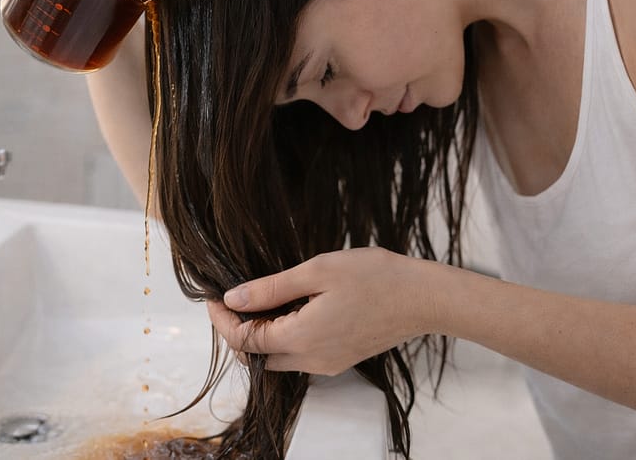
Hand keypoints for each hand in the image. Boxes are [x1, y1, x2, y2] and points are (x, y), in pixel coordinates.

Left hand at [207, 247, 439, 375]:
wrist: (423, 298)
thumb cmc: (375, 277)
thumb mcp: (317, 271)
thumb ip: (271, 288)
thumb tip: (232, 299)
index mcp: (301, 338)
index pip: (244, 340)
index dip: (222, 319)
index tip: (212, 296)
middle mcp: (312, 359)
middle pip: (257, 355)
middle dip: (239, 329)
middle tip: (234, 296)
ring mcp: (328, 363)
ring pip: (278, 358)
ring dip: (263, 334)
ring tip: (264, 298)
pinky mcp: (341, 359)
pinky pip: (300, 356)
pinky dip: (285, 337)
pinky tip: (293, 308)